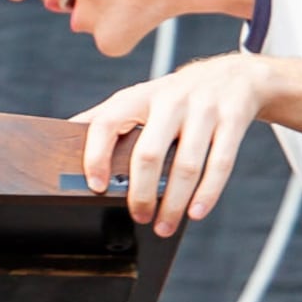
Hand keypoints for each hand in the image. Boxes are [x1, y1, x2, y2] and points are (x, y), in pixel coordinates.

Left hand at [76, 51, 271, 237]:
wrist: (237, 75)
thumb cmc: (178, 97)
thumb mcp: (142, 97)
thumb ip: (107, 116)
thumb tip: (63, 132)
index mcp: (139, 96)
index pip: (107, 122)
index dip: (96, 155)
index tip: (96, 186)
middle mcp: (170, 99)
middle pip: (148, 153)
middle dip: (139, 193)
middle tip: (138, 218)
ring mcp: (203, 109)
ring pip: (184, 164)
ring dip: (173, 202)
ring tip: (163, 226)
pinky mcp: (233, 120)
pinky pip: (220, 163)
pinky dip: (207, 193)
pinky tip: (196, 212)